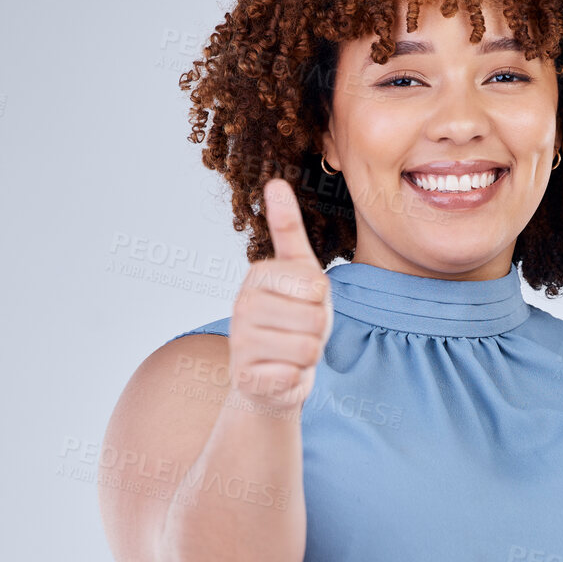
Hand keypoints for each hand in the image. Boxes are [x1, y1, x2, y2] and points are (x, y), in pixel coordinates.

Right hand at [226, 178, 332, 413]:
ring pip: (307, 349)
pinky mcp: (245, 377)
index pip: (317, 287)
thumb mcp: (299, 272)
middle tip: (299, 333)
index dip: (322, 302)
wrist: (271, 376)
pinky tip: (280, 374)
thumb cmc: (293, 320)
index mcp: (259, 274)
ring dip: (308, 357)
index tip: (304, 305)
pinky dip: (295, 379)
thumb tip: (275, 182)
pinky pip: (293, 377)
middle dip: (317, 332)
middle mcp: (243, 305)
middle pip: (314, 319)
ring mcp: (240, 342)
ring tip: (291, 352)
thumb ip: (288, 230)